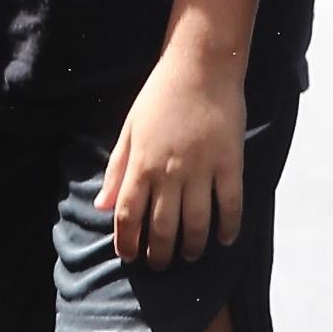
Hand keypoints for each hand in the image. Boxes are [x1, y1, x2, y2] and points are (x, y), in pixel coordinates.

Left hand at [99, 49, 244, 266]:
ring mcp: (202, 169)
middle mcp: (169, 172)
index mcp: (141, 163)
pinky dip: (228, 227)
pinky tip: (224, 240)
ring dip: (191, 247)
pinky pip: (230, 204)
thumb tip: (102, 206)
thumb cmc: (160, 95)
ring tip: (189, 257)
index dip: (127, 242)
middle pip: (162, 226)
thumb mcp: (129, 129)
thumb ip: (117, 170)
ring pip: (196, 222)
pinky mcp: (230, 163)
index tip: (130, 257)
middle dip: (159, 253)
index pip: (128, 215)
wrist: (200, 66)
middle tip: (159, 265)